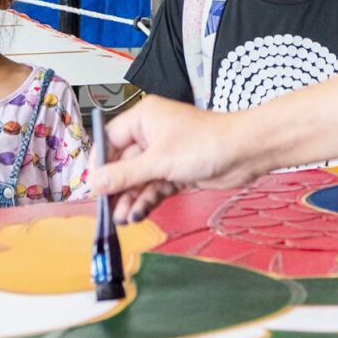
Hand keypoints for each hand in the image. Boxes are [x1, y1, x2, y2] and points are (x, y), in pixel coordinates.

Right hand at [96, 96, 263, 222]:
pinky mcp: (176, 171)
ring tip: (122, 219)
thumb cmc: (205, 143)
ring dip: (130, 198)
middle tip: (106, 209)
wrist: (245, 152)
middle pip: (123, 163)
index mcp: (143, 119)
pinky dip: (146, 200)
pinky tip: (137, 214)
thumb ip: (124, 174)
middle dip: (116, 188)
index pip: (109, 140)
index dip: (100, 164)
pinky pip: (154, 187)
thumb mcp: (158, 161)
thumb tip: (95, 182)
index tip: (93, 186)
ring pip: (139, 179)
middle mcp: (151, 134)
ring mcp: (165, 154)